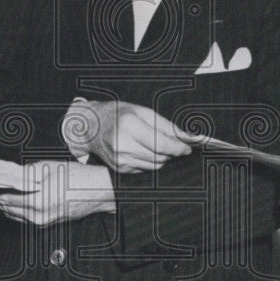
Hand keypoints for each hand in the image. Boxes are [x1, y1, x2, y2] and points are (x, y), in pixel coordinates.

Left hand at [0, 161, 115, 226]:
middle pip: (5, 208)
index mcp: (36, 201)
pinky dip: (13, 210)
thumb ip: (24, 174)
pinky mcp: (46, 223)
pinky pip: (22, 218)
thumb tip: (5, 175)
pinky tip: (9, 201)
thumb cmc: (77, 177)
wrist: (99, 191)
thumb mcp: (48, 168)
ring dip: (1, 204)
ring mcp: (42, 222)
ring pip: (12, 215)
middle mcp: (37, 216)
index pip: (4, 197)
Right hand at [64, 100, 190, 172]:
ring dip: (162, 157)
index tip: (187, 147)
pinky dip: (150, 161)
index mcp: (129, 125)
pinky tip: (143, 150)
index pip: (162, 144)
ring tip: (156, 145)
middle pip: (160, 157)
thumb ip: (166, 125)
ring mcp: (120, 159)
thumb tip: (188, 138)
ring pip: (155, 165)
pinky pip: (145, 169)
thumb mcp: (143, 111)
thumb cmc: (118, 115)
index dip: (178, 148)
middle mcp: (123, 144)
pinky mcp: (120, 169)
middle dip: (172, 152)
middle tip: (174, 144)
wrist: (92, 126)